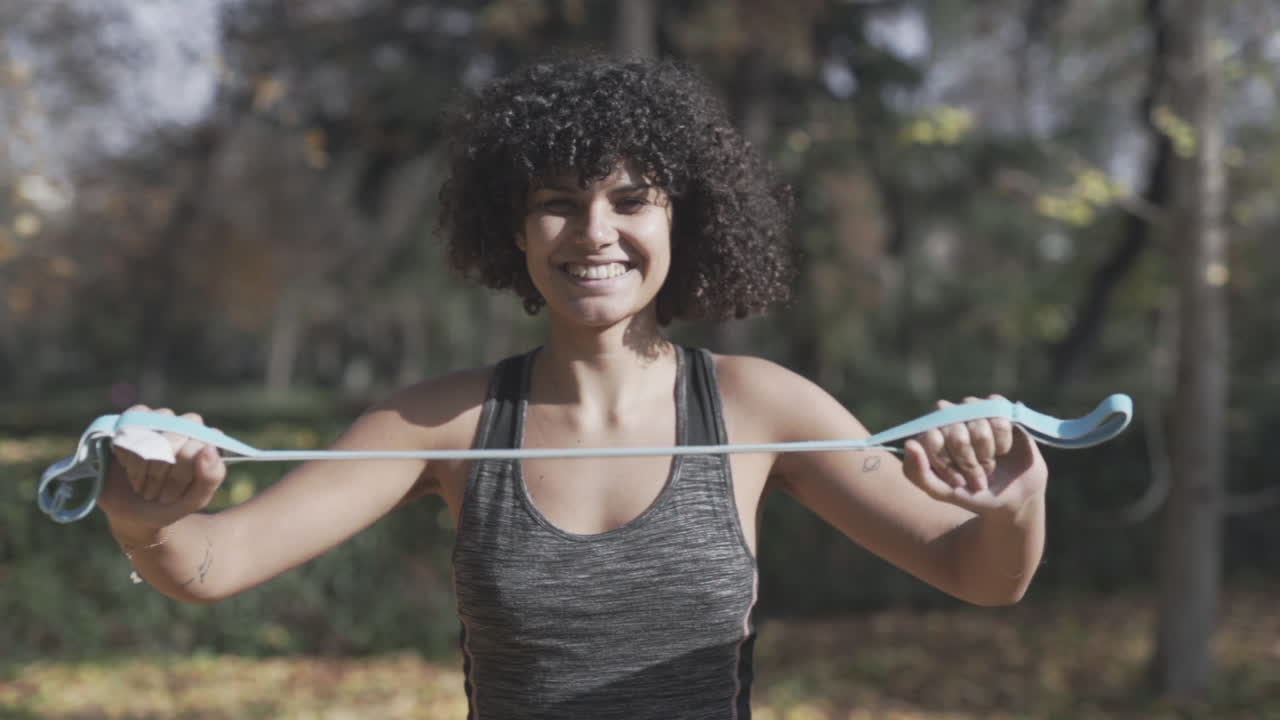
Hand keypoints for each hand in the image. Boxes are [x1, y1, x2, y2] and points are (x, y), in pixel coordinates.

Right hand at [97, 405, 226, 535]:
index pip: (196, 448)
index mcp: (207, 443)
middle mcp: (188, 425)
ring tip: (142, 484)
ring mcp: (162, 420)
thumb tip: (208, 448)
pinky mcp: (135, 420)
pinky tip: (127, 467)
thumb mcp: (194, 500)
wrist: (132, 512)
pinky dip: (126, 454)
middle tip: (153, 493)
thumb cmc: (169, 504)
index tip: (171, 497)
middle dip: (159, 474)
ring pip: (151, 435)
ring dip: (142, 466)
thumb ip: (211, 477)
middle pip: (173, 440)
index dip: (180, 475)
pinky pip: (129, 429)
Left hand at [902, 395, 1047, 514]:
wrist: (1010, 496)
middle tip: (976, 477)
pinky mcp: (997, 408)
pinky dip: (1003, 444)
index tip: (957, 481)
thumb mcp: (940, 491)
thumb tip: (910, 444)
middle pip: (957, 436)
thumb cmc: (970, 493)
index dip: (947, 464)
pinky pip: (1000, 422)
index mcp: (929, 433)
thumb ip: (917, 473)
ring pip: (980, 430)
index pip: (932, 439)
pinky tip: (1002, 450)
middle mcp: (947, 415)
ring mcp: (972, 409)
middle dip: (970, 464)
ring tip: (988, 465)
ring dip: (987, 456)